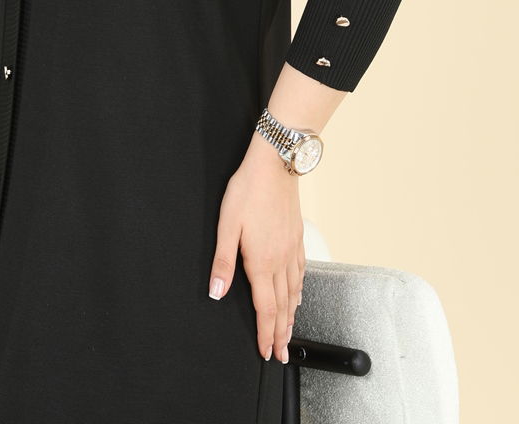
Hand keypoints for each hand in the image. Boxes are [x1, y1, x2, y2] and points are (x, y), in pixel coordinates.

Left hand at [208, 132, 304, 363]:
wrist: (275, 165)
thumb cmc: (248, 191)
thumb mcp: (227, 225)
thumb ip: (223, 262)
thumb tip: (216, 292)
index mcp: (262, 261)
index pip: (265, 308)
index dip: (266, 333)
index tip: (267, 352)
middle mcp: (281, 260)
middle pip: (283, 306)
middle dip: (281, 333)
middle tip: (282, 354)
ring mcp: (292, 249)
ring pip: (294, 292)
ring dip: (292, 316)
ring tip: (290, 333)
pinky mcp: (297, 237)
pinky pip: (301, 273)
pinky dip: (300, 291)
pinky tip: (298, 294)